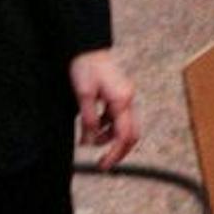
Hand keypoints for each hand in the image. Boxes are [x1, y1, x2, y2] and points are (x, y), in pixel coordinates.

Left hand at [69, 49, 138, 168]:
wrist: (86, 47)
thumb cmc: (84, 66)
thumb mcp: (83, 94)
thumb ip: (89, 119)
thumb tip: (89, 141)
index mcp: (122, 100)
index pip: (124, 135)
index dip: (115, 154)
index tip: (103, 165)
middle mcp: (127, 99)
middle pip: (131, 135)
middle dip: (117, 151)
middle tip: (102, 164)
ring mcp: (125, 97)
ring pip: (123, 127)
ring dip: (107, 138)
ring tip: (87, 140)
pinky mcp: (119, 96)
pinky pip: (116, 118)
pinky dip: (105, 127)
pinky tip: (90, 128)